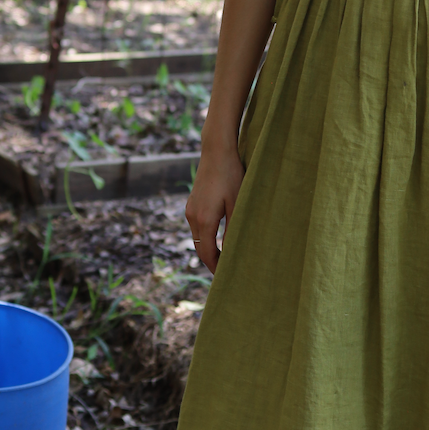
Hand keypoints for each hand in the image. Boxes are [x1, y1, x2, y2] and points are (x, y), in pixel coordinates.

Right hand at [184, 141, 244, 273]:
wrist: (216, 150)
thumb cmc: (231, 175)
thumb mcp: (238, 203)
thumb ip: (234, 228)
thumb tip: (234, 251)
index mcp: (205, 219)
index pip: (207, 253)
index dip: (216, 268)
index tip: (227, 278)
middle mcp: (193, 216)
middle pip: (200, 248)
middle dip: (212, 262)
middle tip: (227, 274)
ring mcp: (190, 209)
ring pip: (198, 238)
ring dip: (209, 250)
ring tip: (225, 260)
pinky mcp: (192, 203)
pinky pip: (198, 228)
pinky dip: (206, 238)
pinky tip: (218, 241)